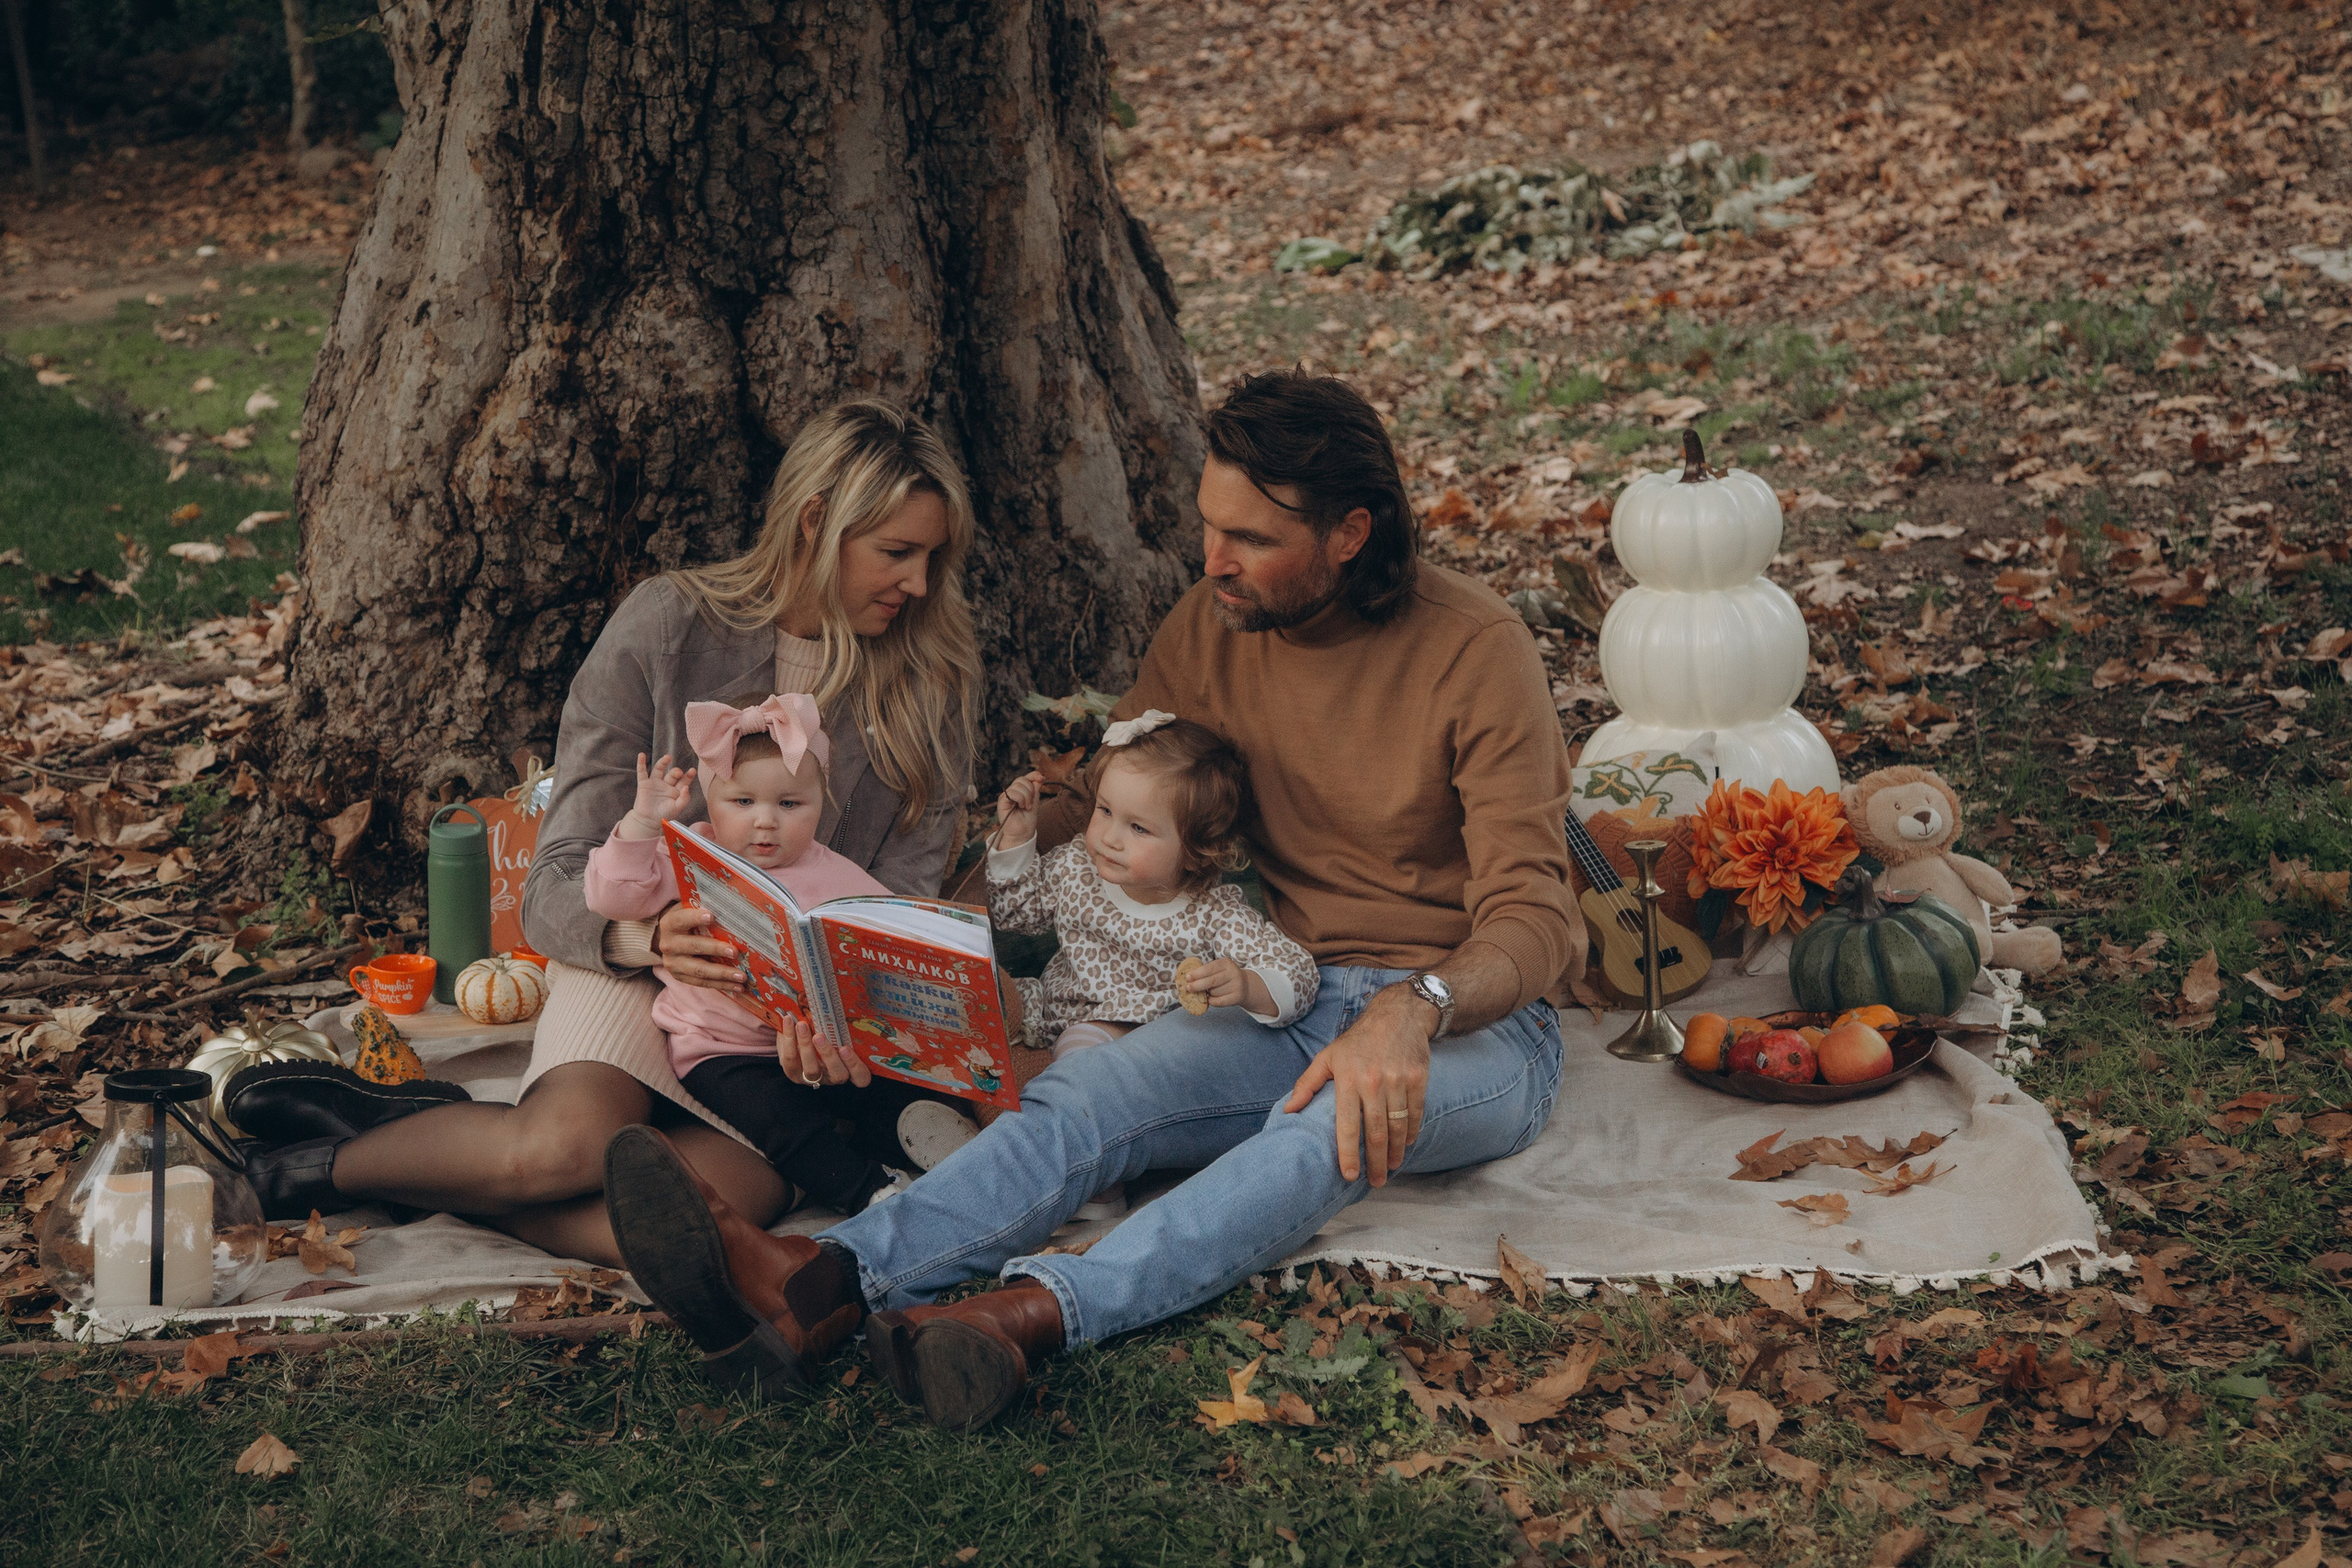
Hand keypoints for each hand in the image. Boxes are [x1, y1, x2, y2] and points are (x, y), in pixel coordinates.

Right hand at [631, 752, 695, 827]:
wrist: (648, 821)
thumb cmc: (664, 815)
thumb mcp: (677, 808)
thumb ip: (684, 798)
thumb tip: (687, 787)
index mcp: (676, 790)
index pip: (684, 780)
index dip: (688, 775)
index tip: (692, 770)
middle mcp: (666, 784)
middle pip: (673, 774)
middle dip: (676, 772)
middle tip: (678, 772)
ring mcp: (655, 782)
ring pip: (659, 769)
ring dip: (663, 762)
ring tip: (668, 757)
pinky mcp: (644, 784)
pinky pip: (642, 772)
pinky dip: (641, 763)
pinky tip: (641, 755)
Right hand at [652, 902, 743, 991]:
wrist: (668, 938)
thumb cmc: (687, 921)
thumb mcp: (689, 910)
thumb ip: (703, 908)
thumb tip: (730, 907)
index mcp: (670, 924)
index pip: (682, 920)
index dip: (695, 918)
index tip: (711, 916)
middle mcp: (668, 944)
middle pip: (693, 946)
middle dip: (715, 949)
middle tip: (735, 952)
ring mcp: (673, 963)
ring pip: (699, 970)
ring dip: (722, 974)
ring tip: (742, 976)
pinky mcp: (680, 977)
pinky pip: (702, 983)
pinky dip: (721, 985)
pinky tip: (738, 987)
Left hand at [775, 1015, 871, 1087]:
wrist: (798, 1042)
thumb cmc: (825, 1033)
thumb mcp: (837, 1032)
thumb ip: (841, 1024)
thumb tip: (844, 996)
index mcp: (849, 1069)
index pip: (861, 1078)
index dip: (856, 1066)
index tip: (846, 1047)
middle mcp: (832, 1076)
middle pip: (837, 1074)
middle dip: (828, 1055)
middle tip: (819, 1036)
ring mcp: (813, 1078)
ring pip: (812, 1070)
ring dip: (806, 1046)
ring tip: (802, 1025)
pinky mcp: (793, 1073)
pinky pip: (790, 1060)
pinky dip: (789, 1039)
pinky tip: (789, 1021)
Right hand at [995, 770, 1045, 847]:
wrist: (1023, 832)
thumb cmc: (1027, 819)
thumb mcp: (1035, 801)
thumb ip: (1035, 790)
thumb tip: (1039, 777)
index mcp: (1019, 790)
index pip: (1026, 777)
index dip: (1034, 775)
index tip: (1042, 778)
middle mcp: (1012, 791)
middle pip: (1021, 780)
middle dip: (1030, 791)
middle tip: (1030, 803)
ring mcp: (1006, 796)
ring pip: (1017, 786)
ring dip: (1026, 797)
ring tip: (1026, 807)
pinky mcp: (1002, 801)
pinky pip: (1012, 792)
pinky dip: (1020, 799)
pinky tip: (1021, 806)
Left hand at [1183, 956, 1246, 1008]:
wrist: (1245, 986)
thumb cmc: (1225, 977)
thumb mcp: (1219, 969)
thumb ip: (1206, 972)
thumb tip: (1188, 978)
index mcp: (1226, 963)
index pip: (1210, 968)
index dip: (1197, 973)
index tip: (1187, 977)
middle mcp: (1233, 973)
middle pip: (1212, 981)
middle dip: (1198, 985)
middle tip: (1188, 988)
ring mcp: (1237, 985)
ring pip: (1215, 992)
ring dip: (1207, 993)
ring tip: (1207, 992)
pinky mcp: (1237, 996)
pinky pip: (1219, 1001)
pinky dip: (1212, 1001)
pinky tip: (1210, 999)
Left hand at [1280, 987, 1434, 1186]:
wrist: (1397, 1015)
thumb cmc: (1357, 1041)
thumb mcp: (1327, 1056)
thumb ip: (1307, 1084)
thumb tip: (1288, 1110)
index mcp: (1347, 1079)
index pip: (1347, 1126)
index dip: (1348, 1154)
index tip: (1349, 1176)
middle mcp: (1374, 1082)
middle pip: (1376, 1133)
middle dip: (1375, 1163)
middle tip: (1375, 1182)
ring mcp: (1398, 1081)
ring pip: (1398, 1127)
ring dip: (1395, 1153)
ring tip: (1390, 1168)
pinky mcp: (1418, 1079)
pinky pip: (1416, 1114)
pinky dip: (1411, 1133)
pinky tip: (1405, 1145)